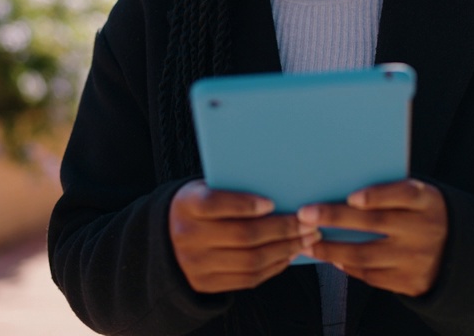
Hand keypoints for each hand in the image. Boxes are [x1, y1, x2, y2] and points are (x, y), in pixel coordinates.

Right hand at [169, 180, 318, 292]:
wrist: (166, 238)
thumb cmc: (199, 206)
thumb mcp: (205, 189)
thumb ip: (232, 189)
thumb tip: (280, 189)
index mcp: (187, 205)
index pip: (215, 204)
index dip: (244, 204)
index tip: (271, 202)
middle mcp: (188, 236)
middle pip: (242, 235)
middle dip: (282, 229)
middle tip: (307, 223)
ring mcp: (196, 264)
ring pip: (250, 260)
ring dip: (285, 249)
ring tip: (306, 239)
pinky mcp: (207, 284)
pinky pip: (248, 279)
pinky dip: (274, 267)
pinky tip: (289, 254)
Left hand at [298, 179, 447, 296]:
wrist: (456, 252)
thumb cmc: (422, 215)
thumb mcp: (419, 198)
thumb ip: (391, 193)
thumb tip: (343, 192)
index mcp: (426, 202)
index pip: (403, 195)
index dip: (377, 196)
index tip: (352, 197)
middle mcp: (423, 230)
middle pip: (375, 223)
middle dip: (336, 218)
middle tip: (306, 214)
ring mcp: (415, 258)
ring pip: (367, 255)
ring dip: (332, 250)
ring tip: (308, 243)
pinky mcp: (408, 281)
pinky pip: (371, 276)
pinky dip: (348, 267)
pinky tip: (332, 259)